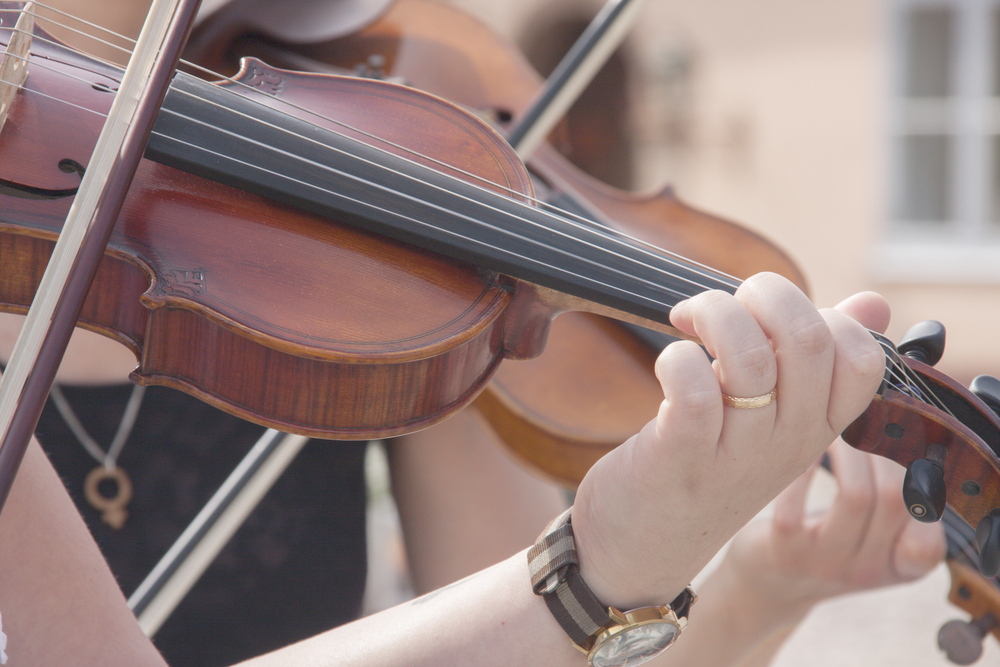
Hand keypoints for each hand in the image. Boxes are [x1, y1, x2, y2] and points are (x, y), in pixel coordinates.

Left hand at [569, 273, 889, 608]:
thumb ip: (819, 359)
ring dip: (713, 316)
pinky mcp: (682, 456)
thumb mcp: (773, 417)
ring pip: (748, 357)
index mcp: (817, 427)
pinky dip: (677, 358)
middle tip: (722, 308)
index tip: (771, 319)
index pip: (863, 356)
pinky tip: (669, 363)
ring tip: (688, 322)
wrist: (645, 545)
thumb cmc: (707, 463)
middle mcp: (788, 442)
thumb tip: (873, 303)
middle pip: (810, 340)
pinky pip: (694, 389)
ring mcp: (737, 453)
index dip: (821, 313)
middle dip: (764, 294)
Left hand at [722, 439, 945, 615]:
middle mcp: (866, 571)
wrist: (770, 586)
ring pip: (856, 496)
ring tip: (835, 432)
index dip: (924, 492)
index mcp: (898, 569)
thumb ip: (893, 500)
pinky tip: (801, 451)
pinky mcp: (784, 552)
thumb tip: (900, 433)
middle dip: (881, 451)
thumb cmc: (827, 541)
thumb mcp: (872, 534)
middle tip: (862, 428)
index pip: (931, 538)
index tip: (901, 457)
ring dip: (847, 452)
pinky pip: (795, 507)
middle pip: (895, 497)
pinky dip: (802, 471)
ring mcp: (824, 563)